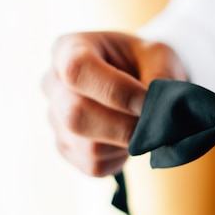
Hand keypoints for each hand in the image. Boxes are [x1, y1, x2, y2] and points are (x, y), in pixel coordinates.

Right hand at [41, 31, 186, 175]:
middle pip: (76, 114)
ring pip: (88, 147)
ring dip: (128, 144)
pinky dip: (122, 158)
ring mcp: (55, 119)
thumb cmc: (146, 61)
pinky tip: (130, 139)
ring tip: (146, 127)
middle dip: (125, 126)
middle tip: (157, 125)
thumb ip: (161, 79)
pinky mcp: (66, 148)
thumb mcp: (159, 56)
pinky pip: (94, 166)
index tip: (147, 101)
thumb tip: (160, 115)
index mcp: (70, 49)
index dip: (116, 91)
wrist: (140, 79)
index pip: (77, 70)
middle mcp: (53, 84)